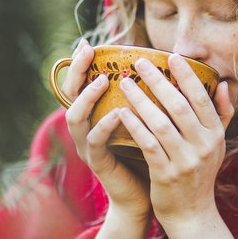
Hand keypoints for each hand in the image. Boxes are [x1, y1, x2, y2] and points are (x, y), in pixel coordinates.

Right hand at [63, 39, 150, 221]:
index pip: (82, 84)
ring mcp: (88, 146)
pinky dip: (104, 126)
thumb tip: (167, 68)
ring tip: (102, 79)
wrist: (148, 195)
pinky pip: (95, 143)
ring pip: (76, 118)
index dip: (81, 64)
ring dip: (87, 97)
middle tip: (86, 51)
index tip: (87, 43)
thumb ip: (151, 97)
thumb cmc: (150, 153)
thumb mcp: (149, 120)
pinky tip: (118, 114)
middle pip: (70, 95)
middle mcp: (86, 128)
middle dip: (77, 71)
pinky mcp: (98, 163)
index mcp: (96, 115)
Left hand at [117, 53, 237, 238]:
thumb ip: (221, 114)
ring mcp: (185, 161)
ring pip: (161, 123)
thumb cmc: (200, 174)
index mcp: (215, 134)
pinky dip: (134, 126)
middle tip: (139, 62)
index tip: (172, 56)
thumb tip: (223, 84)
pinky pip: (148, 144)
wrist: (192, 215)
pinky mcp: (166, 174)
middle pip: (179, 105)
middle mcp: (204, 146)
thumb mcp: (217, 145)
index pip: (202, 98)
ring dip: (141, 100)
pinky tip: (121, 112)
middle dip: (158, 81)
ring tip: (124, 82)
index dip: (187, 76)